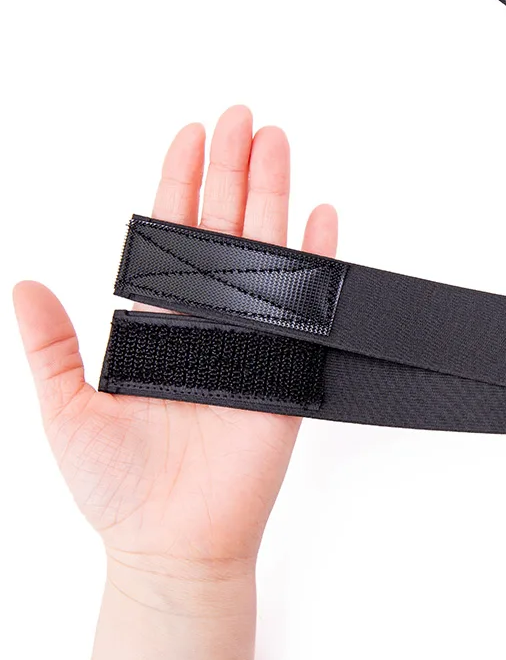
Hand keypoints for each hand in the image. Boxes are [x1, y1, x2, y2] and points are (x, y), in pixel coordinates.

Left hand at [13, 104, 335, 583]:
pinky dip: (316, 255)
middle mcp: (209, 316)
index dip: (181, 180)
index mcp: (159, 317)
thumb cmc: (116, 486)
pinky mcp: (286, 364)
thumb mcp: (66, 409)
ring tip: (277, 140)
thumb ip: (49, 345)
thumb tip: (21, 284)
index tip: (189, 132)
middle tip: (242, 115)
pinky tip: (322, 214)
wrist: (171, 544)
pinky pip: (306, 300)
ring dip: (273, 192)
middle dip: (233, 167)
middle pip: (226, 223)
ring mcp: (252, 334)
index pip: (173, 231)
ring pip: (266, 246)